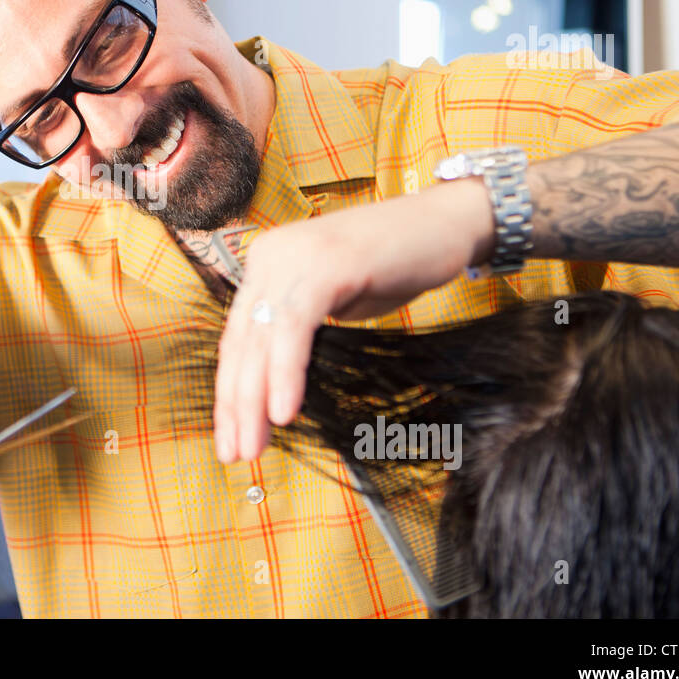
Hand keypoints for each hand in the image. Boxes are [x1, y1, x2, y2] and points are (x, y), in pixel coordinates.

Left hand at [212, 176, 492, 463]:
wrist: (447, 223)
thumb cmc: (394, 266)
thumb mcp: (335, 301)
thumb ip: (299, 329)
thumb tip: (270, 384)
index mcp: (266, 265)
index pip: (237, 338)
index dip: (231, 391)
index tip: (231, 437)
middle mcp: (270, 256)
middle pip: (241, 342)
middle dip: (235, 405)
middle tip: (235, 454)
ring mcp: (295, 256)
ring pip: (260, 339)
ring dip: (254, 399)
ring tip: (254, 446)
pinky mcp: (325, 263)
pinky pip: (294, 326)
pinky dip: (286, 372)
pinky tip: (284, 411)